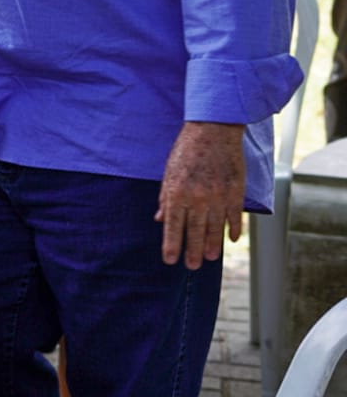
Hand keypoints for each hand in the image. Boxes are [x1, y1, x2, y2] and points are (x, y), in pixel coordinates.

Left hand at [157, 121, 244, 267]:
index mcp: (177, 192)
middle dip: (192, 251)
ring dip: (212, 245)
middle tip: (192, 266)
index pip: (173, 225)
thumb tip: (160, 219)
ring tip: (209, 258)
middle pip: (195, 231)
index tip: (170, 260)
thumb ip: (165, 198)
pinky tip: (230, 240)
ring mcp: (218, 196)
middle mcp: (198, 198)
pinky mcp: (235, 192)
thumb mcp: (168, 172)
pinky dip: (233, 230)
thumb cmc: (186, 150)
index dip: (171, 244)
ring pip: (215, 228)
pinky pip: (234, 217)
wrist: (213, 131)